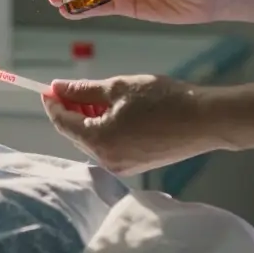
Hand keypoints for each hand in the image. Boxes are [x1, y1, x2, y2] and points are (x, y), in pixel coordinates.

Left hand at [41, 74, 224, 174]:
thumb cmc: (162, 99)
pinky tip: (115, 110)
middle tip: (72, 88)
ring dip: (90, 118)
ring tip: (97, 95)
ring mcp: (123, 166)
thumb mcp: (118, 87)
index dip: (53, 104)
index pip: (63, 123)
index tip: (49, 88)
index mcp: (98, 141)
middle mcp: (107, 160)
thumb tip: (57, 87)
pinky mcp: (137, 165)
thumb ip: (83, 89)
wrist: (204, 119)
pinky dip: (106, 128)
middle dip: (72, 111)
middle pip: (77, 134)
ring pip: (94, 140)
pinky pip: (111, 145)